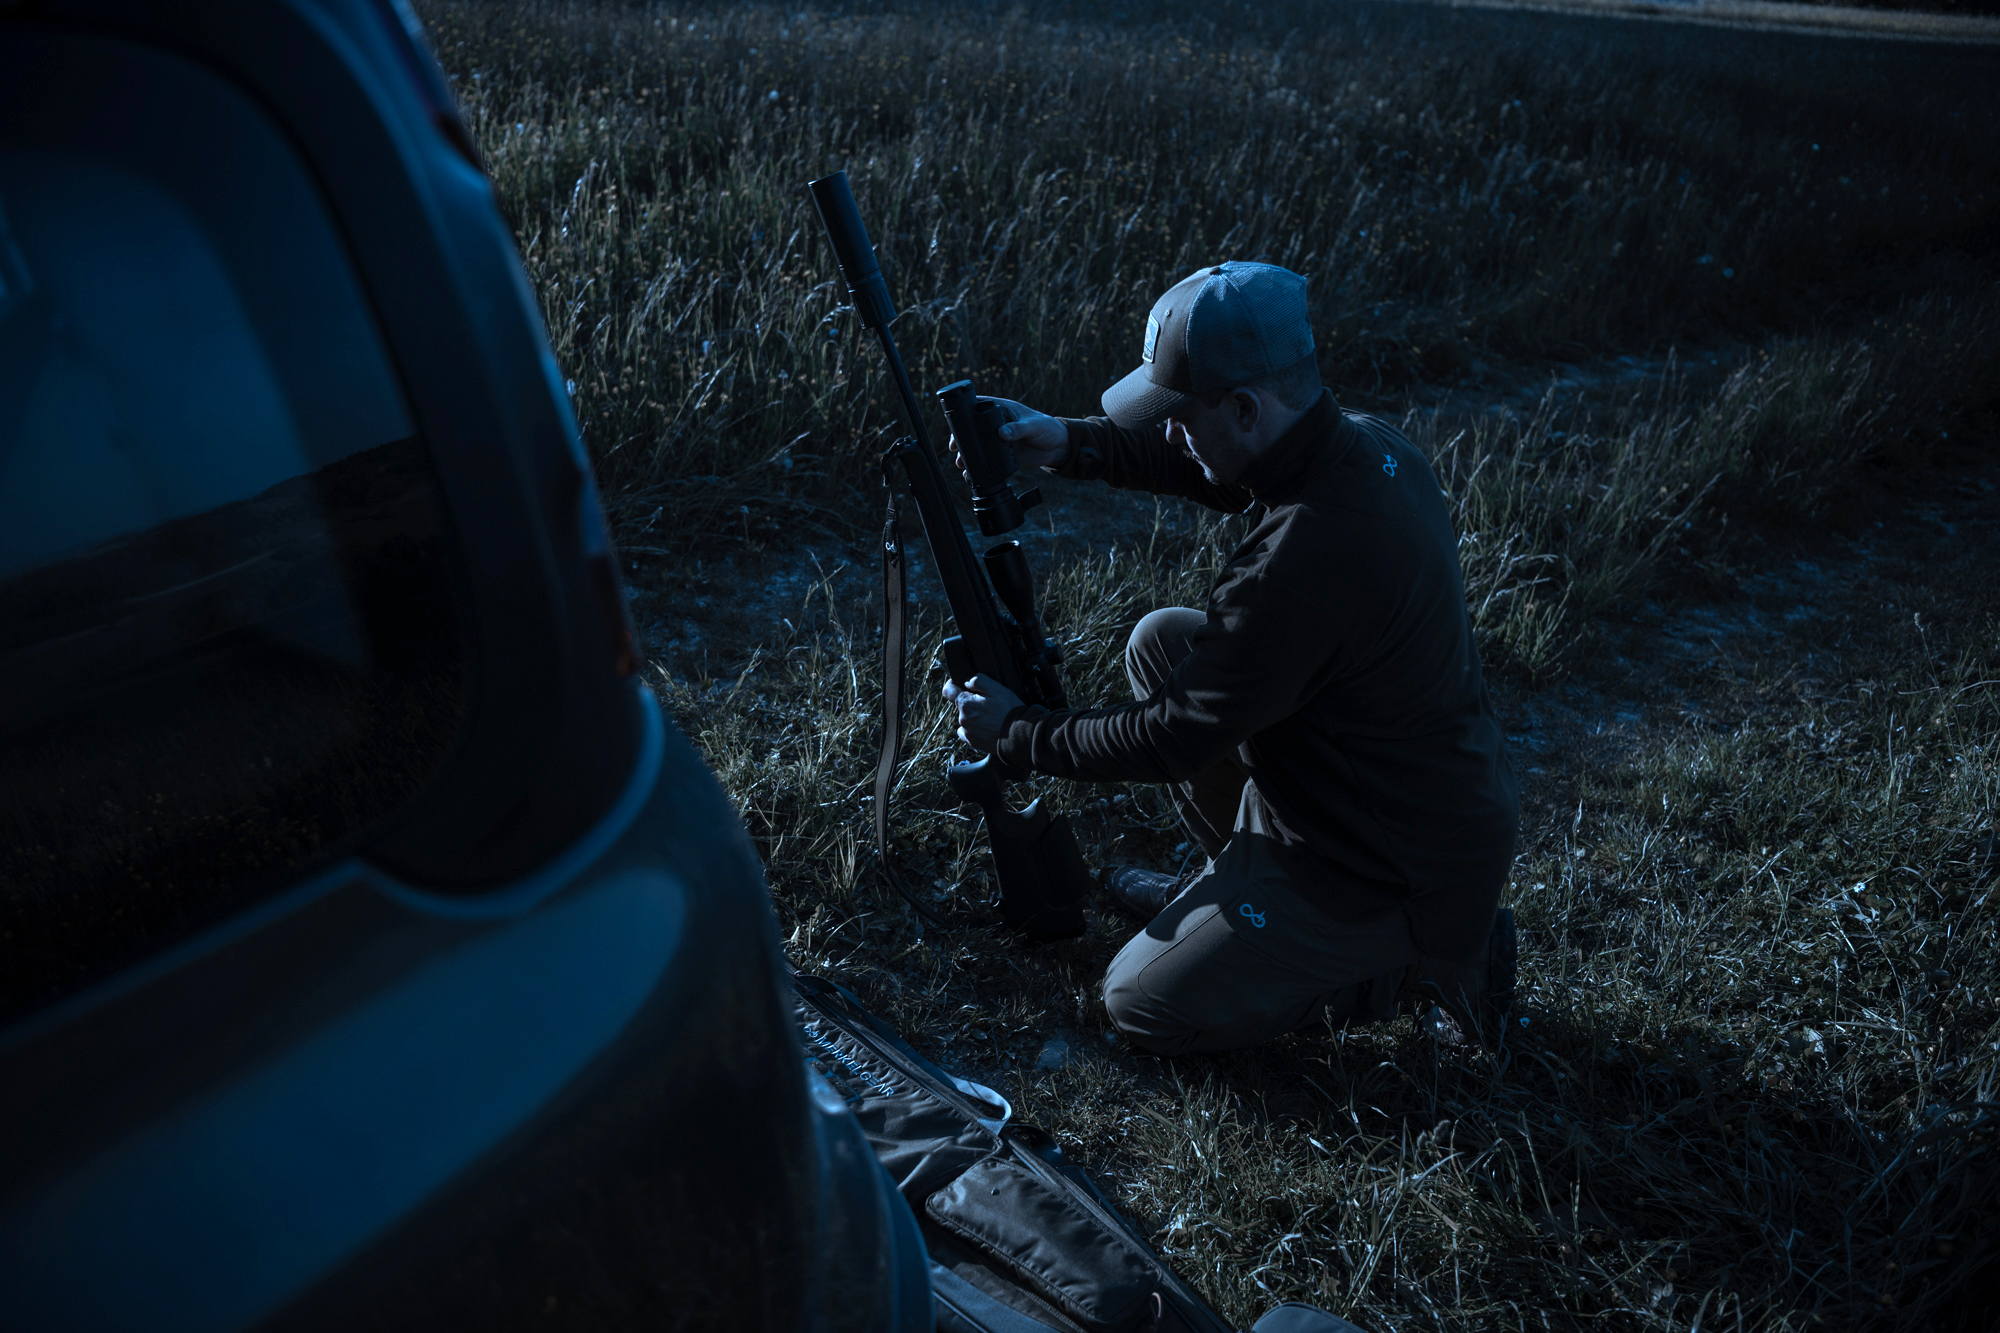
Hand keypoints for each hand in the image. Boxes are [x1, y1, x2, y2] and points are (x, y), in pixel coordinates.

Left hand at [942, 673, 1023, 752]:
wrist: (1019, 735)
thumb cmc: (1009, 710)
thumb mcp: (997, 688)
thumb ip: (978, 680)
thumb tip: (967, 682)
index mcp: (966, 703)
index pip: (948, 691)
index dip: (953, 684)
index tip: (961, 684)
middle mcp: (963, 718)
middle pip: (961, 705)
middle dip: (971, 701)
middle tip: (989, 703)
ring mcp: (967, 732)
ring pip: (966, 718)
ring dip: (974, 715)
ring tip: (992, 717)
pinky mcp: (973, 742)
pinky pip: (968, 732)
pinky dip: (975, 728)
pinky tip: (988, 727)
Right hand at [948, 397, 1068, 481]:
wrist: (1058, 447)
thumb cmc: (1048, 428)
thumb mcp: (1033, 426)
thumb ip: (1018, 429)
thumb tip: (1002, 432)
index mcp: (1003, 410)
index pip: (979, 407)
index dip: (965, 413)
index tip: (956, 424)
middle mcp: (997, 424)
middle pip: (973, 429)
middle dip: (961, 438)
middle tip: (954, 448)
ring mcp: (998, 440)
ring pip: (978, 446)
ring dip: (968, 455)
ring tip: (961, 464)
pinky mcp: (1003, 454)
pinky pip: (987, 459)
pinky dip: (979, 466)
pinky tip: (972, 474)